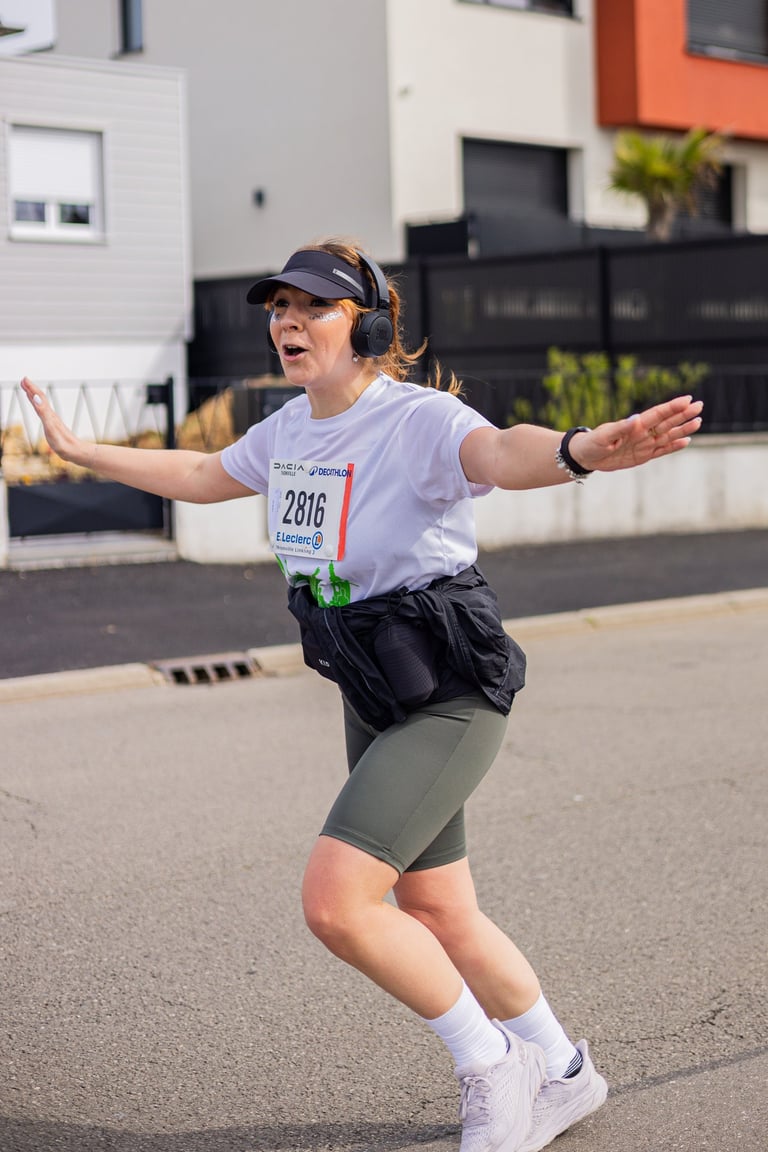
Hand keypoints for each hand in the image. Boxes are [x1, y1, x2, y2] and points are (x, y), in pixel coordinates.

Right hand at [20, 377, 89, 465]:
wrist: (77, 452)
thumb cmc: (63, 443)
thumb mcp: (51, 428)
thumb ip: (43, 412)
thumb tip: (36, 396)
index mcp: (49, 415)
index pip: (39, 397)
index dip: (31, 388)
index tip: (24, 379)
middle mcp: (51, 416)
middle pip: (40, 399)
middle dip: (31, 389)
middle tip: (23, 381)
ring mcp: (53, 421)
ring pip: (42, 405)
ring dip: (34, 396)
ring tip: (28, 391)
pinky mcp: (54, 427)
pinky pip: (44, 413)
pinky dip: (39, 407)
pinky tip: (40, 408)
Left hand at [568, 395, 703, 472]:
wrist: (586, 456)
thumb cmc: (592, 443)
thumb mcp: (603, 436)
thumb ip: (620, 428)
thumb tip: (636, 419)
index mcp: (635, 425)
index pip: (657, 414)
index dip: (672, 407)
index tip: (687, 399)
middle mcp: (643, 433)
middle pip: (667, 422)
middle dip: (683, 414)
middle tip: (700, 405)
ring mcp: (644, 444)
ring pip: (668, 436)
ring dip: (683, 429)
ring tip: (698, 421)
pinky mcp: (643, 456)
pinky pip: (661, 451)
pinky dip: (674, 446)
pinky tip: (686, 441)